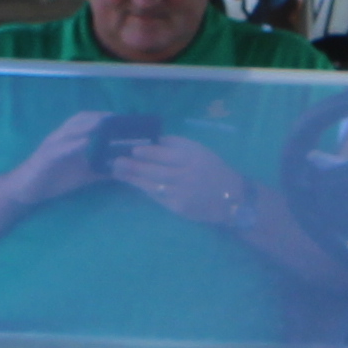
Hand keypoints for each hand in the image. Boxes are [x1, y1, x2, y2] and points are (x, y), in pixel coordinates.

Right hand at [13, 109, 114, 207]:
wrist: (28, 190)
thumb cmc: (54, 179)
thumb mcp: (82, 175)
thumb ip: (100, 171)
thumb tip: (121, 170)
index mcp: (68, 138)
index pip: (84, 120)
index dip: (100, 116)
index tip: (119, 117)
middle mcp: (60, 137)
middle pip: (78, 120)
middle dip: (96, 117)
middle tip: (114, 117)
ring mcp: (52, 146)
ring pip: (69, 130)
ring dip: (86, 126)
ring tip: (102, 123)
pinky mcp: (46, 157)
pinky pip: (60, 148)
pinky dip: (73, 144)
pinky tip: (86, 143)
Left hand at [113, 134, 252, 230]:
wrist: (231, 198)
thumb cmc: (212, 169)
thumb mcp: (200, 151)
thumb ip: (177, 145)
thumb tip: (152, 140)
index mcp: (193, 157)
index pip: (166, 153)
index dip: (148, 152)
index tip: (132, 149)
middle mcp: (187, 174)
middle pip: (156, 170)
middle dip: (134, 166)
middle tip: (116, 161)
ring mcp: (182, 192)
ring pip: (153, 184)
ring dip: (133, 178)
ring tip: (117, 172)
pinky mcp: (178, 207)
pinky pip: (157, 197)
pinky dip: (143, 189)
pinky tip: (132, 184)